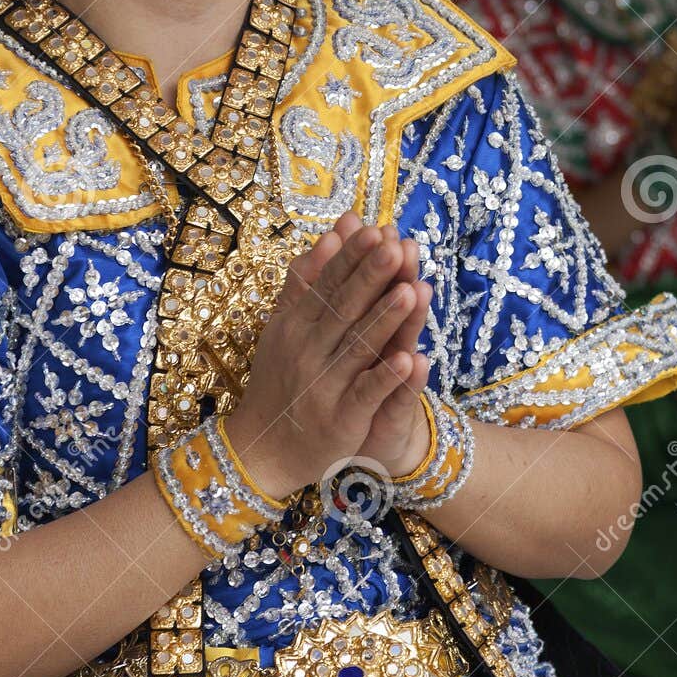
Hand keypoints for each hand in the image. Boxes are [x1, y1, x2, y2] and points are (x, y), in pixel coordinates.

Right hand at [225, 212, 429, 499]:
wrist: (264, 448)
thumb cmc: (280, 379)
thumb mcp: (284, 325)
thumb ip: (306, 280)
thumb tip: (332, 235)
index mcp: (295, 324)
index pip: (327, 283)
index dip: (351, 258)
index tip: (374, 228)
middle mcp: (307, 350)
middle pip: (343, 309)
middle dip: (370, 278)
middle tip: (395, 246)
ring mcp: (324, 385)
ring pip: (358, 347)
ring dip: (385, 320)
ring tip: (411, 291)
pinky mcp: (341, 419)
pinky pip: (366, 395)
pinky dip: (388, 378)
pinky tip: (412, 360)